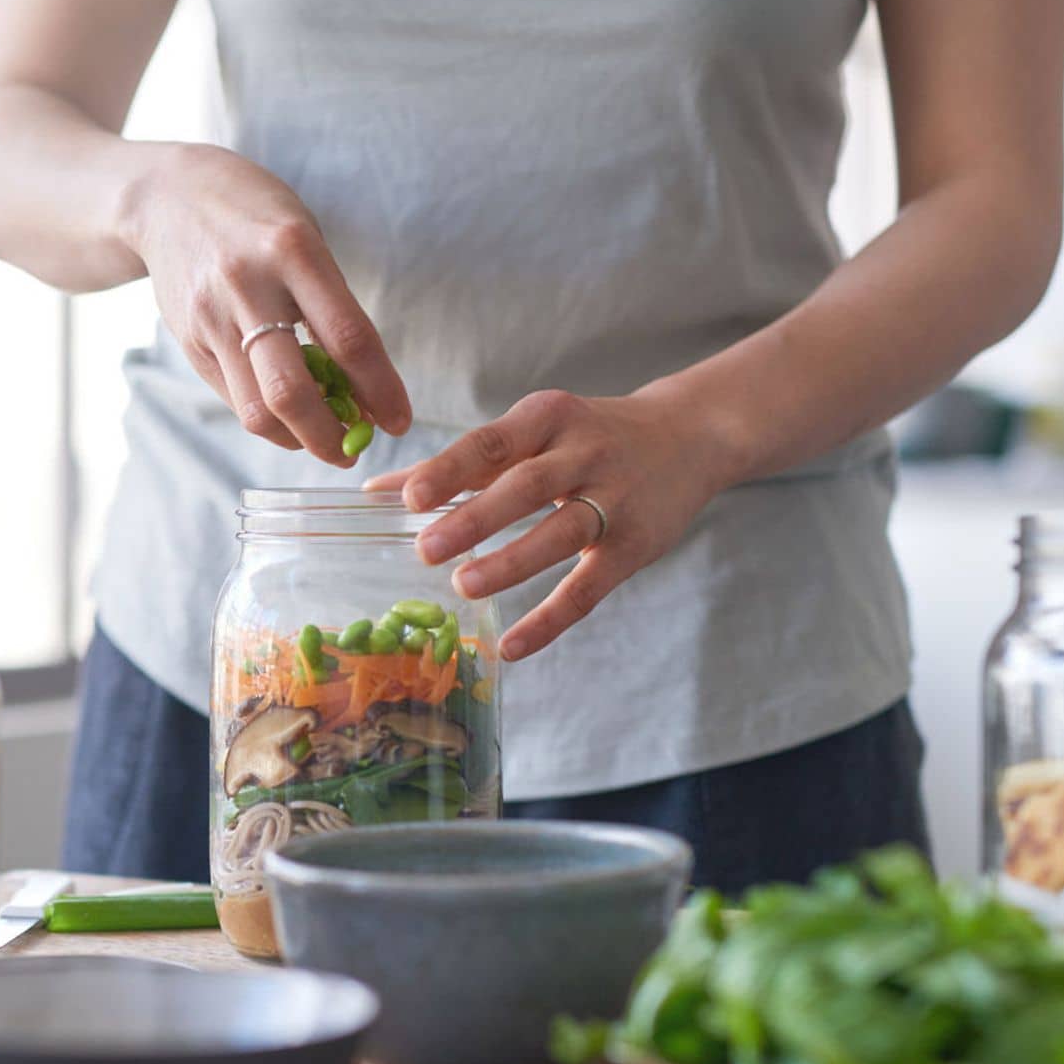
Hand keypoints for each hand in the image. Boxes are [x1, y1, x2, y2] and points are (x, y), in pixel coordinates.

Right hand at [124, 144, 411, 464]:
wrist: (165, 197)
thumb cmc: (255, 218)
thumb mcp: (305, 240)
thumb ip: (332, 307)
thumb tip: (366, 389)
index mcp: (292, 251)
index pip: (348, 339)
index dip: (380, 390)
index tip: (399, 420)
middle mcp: (247, 287)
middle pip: (291, 391)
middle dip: (329, 436)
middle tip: (352, 448)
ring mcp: (210, 318)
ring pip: (256, 410)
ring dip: (296, 438)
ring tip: (320, 435)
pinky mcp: (188, 342)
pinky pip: (234, 399)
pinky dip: (268, 417)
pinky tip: (285, 410)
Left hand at [368, 390, 739, 660]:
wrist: (689, 437)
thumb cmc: (585, 438)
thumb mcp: (531, 434)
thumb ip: (458, 465)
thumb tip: (374, 491)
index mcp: (547, 418)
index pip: (492, 442)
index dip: (451, 469)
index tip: (409, 497)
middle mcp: (584, 452)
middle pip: (526, 487)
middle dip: (474, 517)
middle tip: (425, 549)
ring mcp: (614, 499)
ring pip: (560, 533)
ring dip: (511, 562)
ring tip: (464, 586)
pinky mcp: (635, 545)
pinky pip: (589, 586)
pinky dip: (550, 618)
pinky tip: (511, 645)